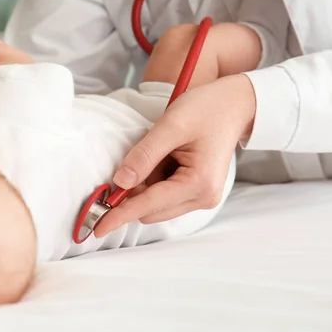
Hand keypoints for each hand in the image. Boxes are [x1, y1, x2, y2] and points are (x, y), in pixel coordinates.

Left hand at [93, 74, 256, 236]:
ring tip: (160, 151)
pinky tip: (164, 157)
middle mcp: (203, 197)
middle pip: (150, 210)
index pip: (148, 205)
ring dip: (145, 184)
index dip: (119, 214)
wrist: (235, 104)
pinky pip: (164, 195)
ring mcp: (202, 197)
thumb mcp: (171, 126)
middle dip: (132, 193)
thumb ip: (144, 155)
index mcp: (199, 184)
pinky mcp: (198, 192)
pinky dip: (154, 181)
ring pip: (155, 204)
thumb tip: (119, 183)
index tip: (97, 227)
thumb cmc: (207, 109)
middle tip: (130, 160)